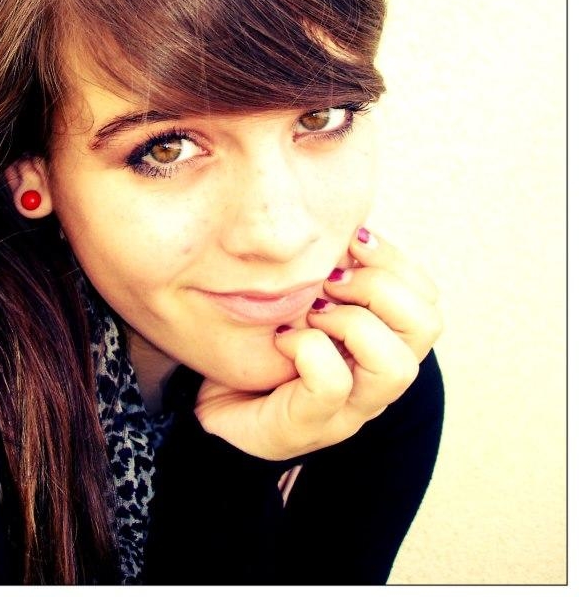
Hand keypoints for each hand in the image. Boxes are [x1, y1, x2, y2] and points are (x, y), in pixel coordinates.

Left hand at [194, 227, 441, 459]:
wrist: (217, 399)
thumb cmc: (262, 340)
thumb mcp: (303, 291)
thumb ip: (330, 262)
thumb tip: (343, 220)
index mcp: (383, 341)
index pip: (426, 297)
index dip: (393, 260)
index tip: (350, 241)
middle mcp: (377, 378)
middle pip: (427, 326)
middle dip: (378, 287)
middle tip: (329, 280)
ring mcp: (349, 408)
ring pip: (396, 367)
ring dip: (350, 322)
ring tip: (312, 312)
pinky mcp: (309, 425)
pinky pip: (331, 384)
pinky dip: (307, 349)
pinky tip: (283, 340)